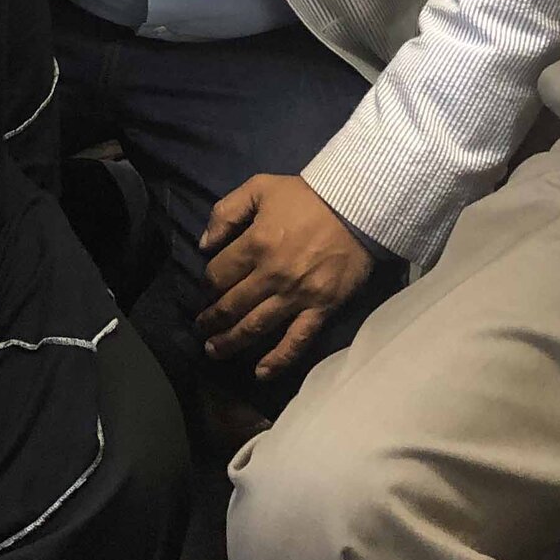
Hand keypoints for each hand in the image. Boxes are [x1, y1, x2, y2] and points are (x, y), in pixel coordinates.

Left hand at [195, 174, 374, 381]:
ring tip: (214, 351)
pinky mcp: (320, 308)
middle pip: (231, 305)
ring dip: (231, 342)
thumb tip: (204, 244)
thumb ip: (226, 212)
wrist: (358, 205)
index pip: (217, 275)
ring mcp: (296, 295)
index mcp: (254, 244)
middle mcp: (271, 275)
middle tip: (202, 329)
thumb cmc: (306, 196)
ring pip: (255, 326)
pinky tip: (261, 373)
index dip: (207, 285)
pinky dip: (278, 360)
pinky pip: (296, 340)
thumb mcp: (259, 187)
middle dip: (211, 320)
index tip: (206, 291)